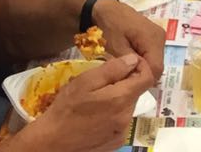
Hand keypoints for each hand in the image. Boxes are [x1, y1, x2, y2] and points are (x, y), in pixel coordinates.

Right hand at [23, 54, 155, 151]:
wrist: (53, 141)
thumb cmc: (66, 108)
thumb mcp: (86, 81)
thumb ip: (112, 69)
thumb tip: (133, 59)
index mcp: (121, 99)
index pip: (147, 78)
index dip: (140, 66)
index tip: (126, 63)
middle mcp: (127, 117)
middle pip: (136, 92)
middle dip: (125, 83)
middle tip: (102, 83)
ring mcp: (122, 132)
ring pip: (128, 107)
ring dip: (118, 99)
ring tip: (96, 100)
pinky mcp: (116, 142)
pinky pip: (121, 122)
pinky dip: (114, 115)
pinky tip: (96, 115)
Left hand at [91, 0, 166, 79]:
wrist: (106, 9)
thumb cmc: (109, 26)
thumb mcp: (116, 47)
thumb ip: (129, 63)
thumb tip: (139, 79)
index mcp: (153, 38)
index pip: (156, 68)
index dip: (143, 79)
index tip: (127, 82)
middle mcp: (161, 37)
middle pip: (157, 66)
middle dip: (142, 75)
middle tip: (125, 77)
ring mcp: (159, 37)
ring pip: (155, 62)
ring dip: (142, 69)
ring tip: (126, 69)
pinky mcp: (154, 38)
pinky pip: (151, 55)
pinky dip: (142, 61)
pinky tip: (130, 61)